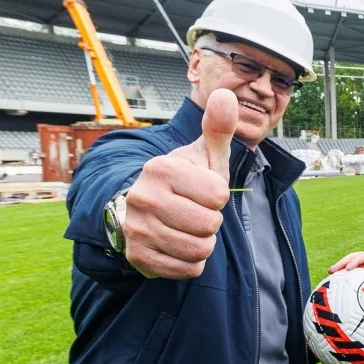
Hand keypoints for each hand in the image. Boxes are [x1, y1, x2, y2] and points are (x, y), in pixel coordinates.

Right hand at [122, 88, 236, 279]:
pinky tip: (179, 246)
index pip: (218, 194)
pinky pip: (186, 269)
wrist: (145, 209)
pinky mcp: (136, 257)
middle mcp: (143, 198)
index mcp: (161, 169)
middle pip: (209, 224)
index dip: (218, 195)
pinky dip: (191, 262)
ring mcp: (136, 229)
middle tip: (196, 212)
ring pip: (198, 249)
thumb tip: (227, 93)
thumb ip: (218, 127)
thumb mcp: (203, 154)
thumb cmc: (185, 180)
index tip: (203, 190)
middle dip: (211, 221)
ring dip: (203, 242)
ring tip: (188, 228)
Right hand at [327, 248, 363, 276]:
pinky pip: (353, 273)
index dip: (356, 261)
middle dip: (342, 263)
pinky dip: (345, 278)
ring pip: (350, 264)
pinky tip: (337, 287)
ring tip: (329, 277)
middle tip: (332, 271)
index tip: (349, 268)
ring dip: (340, 269)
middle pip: (353, 258)